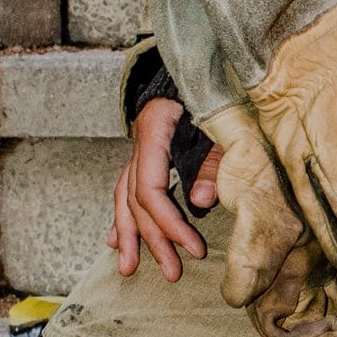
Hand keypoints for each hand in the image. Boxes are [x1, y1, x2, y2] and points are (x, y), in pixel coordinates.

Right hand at [110, 96, 222, 280]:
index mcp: (154, 132)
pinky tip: (116, 241)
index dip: (170, 224)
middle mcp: (139, 145)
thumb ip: (214, 160)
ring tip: (128, 268)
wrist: (201, 63)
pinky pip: (126, 191)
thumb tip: (202, 203)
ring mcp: (138, 150)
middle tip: (173, 273)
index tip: (194, 249)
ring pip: (124, 199)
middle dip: (152, 240)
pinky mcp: (145, 155)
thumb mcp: (220, 120)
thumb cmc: (215, 90)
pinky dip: (122, 217)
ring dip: (128, 236)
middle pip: (136, 201)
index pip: (150, 191)